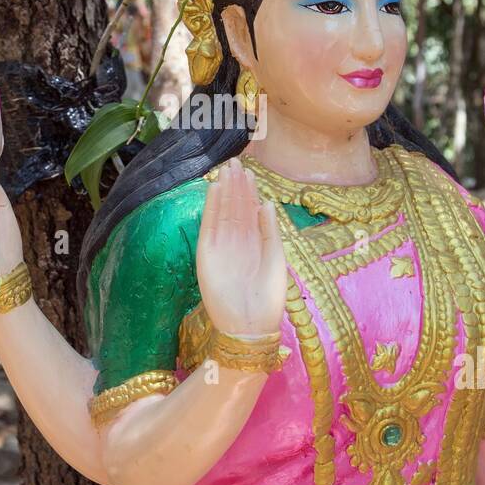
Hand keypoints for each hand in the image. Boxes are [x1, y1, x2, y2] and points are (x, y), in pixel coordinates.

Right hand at [196, 157, 286, 338]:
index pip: (250, 212)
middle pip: (235, 207)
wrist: (250, 324)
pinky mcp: (207, 253)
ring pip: (223, 212)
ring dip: (225, 190)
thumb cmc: (268, 296)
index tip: (250, 171)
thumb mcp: (276, 259)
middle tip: (237, 161)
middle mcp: (237, 242)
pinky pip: (210, 224)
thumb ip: (269, 230)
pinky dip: (212, 207)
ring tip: (227, 168)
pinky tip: (215, 189)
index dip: (250, 192)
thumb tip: (267, 203)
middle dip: (236, 185)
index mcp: (254, 243)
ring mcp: (221, 246)